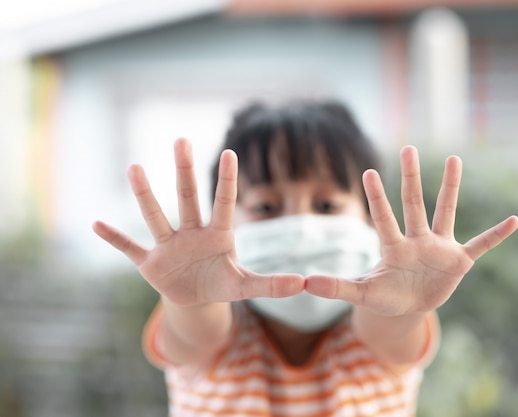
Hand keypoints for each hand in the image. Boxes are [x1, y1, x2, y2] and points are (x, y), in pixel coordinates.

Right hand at [93, 138, 303, 305]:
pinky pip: (129, 249)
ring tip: (134, 167)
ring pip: (155, 216)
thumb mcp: (246, 285)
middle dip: (186, 171)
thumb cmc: (221, 282)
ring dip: (145, 195)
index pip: (224, 202)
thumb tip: (303, 283)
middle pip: (188, 198)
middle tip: (182, 140)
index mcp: (218, 234)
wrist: (195, 298)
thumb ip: (271, 284)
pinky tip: (96, 223)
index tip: (230, 152)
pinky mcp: (150, 263)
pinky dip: (114, 238)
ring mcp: (169, 246)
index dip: (228, 180)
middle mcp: (192, 232)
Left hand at [305, 145, 517, 315]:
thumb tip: (306, 282)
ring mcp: (438, 247)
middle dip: (411, 177)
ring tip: (455, 159)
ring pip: (445, 212)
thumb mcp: (362, 293)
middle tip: (407, 147)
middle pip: (413, 204)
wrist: (408, 305)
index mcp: (393, 246)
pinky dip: (496, 235)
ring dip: (451, 188)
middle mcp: (416, 239)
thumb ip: (337, 287)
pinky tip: (514, 220)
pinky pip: (481, 245)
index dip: (377, 196)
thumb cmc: (384, 295)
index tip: (369, 170)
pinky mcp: (458, 261)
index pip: (383, 217)